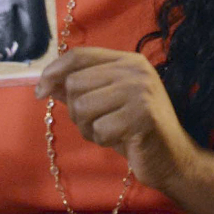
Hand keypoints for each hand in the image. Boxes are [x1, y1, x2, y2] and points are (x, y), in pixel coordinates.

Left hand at [35, 47, 198, 191]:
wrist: (173, 159)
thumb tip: (45, 83)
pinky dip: (103, 141)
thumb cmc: (135, 130)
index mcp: (127, 61)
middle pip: (76, 83)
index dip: (54, 71)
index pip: (80, 55)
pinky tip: (121, 141)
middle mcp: (135, 70)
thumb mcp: (106, 104)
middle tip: (95, 123)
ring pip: (83, 106)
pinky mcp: (142, 116)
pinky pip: (99, 129)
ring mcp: (141, 91)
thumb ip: (80, 89)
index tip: (39, 90)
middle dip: (76, 110)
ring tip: (109, 131)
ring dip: (88, 128)